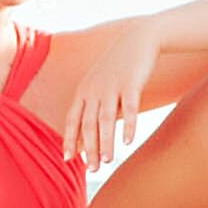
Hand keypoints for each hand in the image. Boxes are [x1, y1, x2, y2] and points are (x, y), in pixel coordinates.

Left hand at [62, 20, 164, 167]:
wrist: (139, 38)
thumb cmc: (120, 64)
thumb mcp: (101, 81)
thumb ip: (94, 102)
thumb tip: (92, 128)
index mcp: (84, 90)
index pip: (72, 119)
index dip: (70, 139)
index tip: (68, 159)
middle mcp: (94, 89)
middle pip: (88, 124)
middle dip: (89, 148)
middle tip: (92, 169)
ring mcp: (112, 86)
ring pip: (106, 120)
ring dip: (105, 142)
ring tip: (107, 161)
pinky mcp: (131, 84)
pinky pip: (129, 109)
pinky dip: (128, 126)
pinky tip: (127, 142)